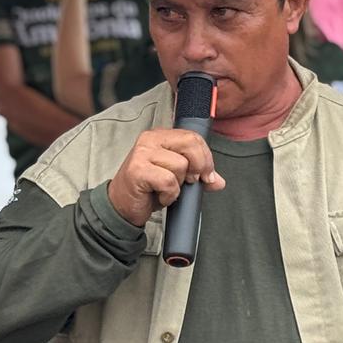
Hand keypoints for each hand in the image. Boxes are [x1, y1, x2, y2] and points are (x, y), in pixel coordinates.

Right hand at [107, 128, 225, 226]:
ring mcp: (142, 153)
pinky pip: (168, 181)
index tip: (207, 175)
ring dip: (179, 185)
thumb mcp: (177, 178)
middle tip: (190, 182)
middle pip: (190, 144)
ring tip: (166, 189)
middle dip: (198, 166)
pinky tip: (159, 196)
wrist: (122, 206)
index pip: (193, 136)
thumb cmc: (148, 189)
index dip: (206, 157)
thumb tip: (219, 182)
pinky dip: (169, 194)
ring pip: (181, 165)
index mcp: (160, 136)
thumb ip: (198, 175)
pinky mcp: (138, 170)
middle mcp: (150, 139)